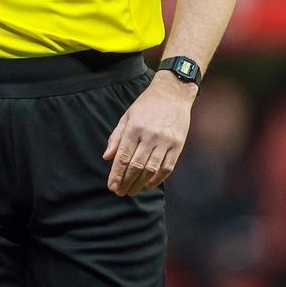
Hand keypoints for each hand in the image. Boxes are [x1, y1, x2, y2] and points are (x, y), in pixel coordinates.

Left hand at [103, 71, 195, 196]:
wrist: (173, 93)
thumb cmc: (146, 105)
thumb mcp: (127, 116)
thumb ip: (117, 137)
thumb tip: (107, 157)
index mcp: (134, 128)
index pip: (123, 157)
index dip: (116, 174)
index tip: (112, 186)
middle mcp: (150, 135)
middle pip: (136, 166)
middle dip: (126, 181)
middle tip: (120, 192)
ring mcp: (165, 141)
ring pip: (151, 169)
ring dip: (140, 183)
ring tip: (132, 191)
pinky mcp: (178, 144)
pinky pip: (168, 166)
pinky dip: (158, 178)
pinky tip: (149, 184)